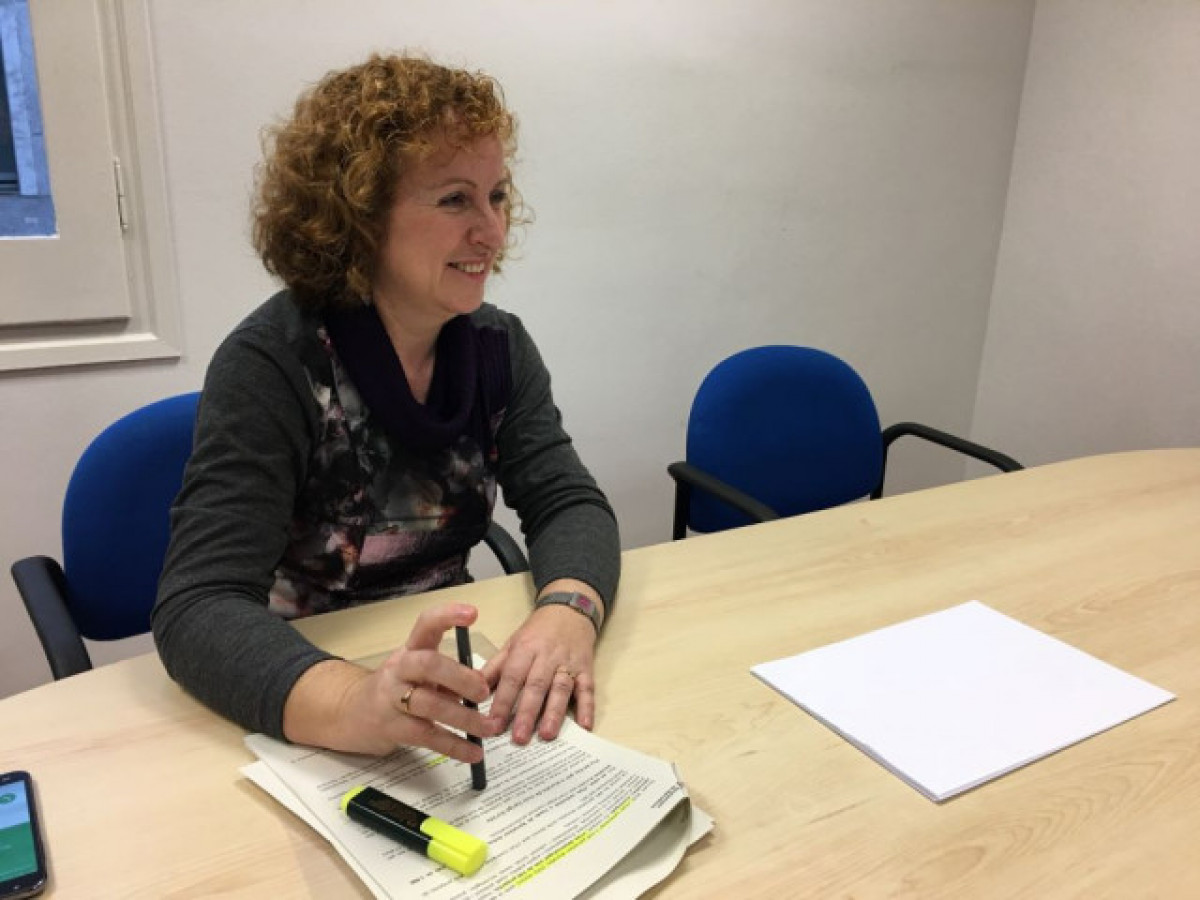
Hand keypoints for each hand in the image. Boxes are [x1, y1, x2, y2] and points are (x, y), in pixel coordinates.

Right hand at [284, 603, 499, 758]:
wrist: (350, 713)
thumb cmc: (396, 687)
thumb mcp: (416, 671)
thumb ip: (446, 674)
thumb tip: (484, 686)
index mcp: (411, 649)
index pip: (426, 624)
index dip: (447, 616)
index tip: (473, 613)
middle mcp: (400, 669)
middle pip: (428, 664)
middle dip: (460, 677)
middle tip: (484, 692)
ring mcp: (392, 699)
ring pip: (428, 704)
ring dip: (464, 718)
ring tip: (489, 728)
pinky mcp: (392, 728)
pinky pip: (427, 736)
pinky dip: (454, 746)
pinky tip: (474, 753)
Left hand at [482, 603, 596, 744]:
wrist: (569, 610)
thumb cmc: (537, 632)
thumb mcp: (512, 644)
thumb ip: (494, 669)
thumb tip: (471, 691)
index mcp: (525, 649)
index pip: (512, 677)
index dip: (502, 701)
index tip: (492, 724)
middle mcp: (547, 657)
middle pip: (536, 685)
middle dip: (527, 712)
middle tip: (519, 738)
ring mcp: (568, 663)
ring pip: (561, 688)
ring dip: (554, 712)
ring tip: (547, 734)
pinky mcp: (586, 669)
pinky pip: (587, 688)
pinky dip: (588, 707)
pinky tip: (585, 725)